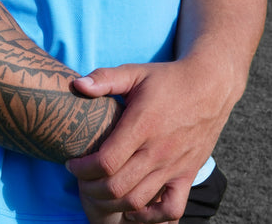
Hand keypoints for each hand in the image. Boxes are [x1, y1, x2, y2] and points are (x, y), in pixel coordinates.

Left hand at [67, 59, 232, 222]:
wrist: (209, 86)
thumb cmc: (167, 79)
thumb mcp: (134, 72)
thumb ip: (104, 78)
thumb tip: (76, 84)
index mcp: (142, 125)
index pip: (106, 161)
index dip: (83, 169)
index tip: (72, 164)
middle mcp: (158, 150)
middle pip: (117, 187)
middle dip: (91, 189)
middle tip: (80, 180)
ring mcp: (174, 166)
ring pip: (138, 202)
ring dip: (112, 204)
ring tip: (98, 192)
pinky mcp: (187, 175)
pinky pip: (171, 210)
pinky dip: (150, 217)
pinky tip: (133, 209)